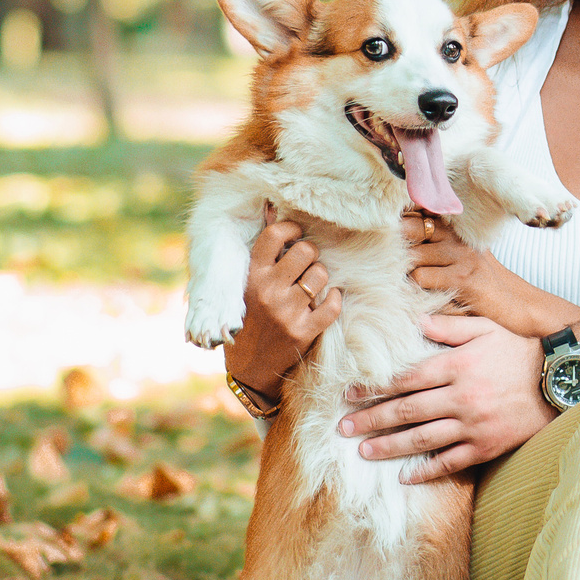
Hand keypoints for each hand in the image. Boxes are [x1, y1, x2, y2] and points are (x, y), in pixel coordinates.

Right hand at [225, 207, 340, 402]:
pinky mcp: (304, 332)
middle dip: (311, 253)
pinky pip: (333, 304)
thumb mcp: (244, 288)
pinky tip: (328, 300)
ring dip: (322, 277)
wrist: (249, 370)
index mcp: (251, 278)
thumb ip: (261, 258)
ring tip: (313, 285)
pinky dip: (335, 299)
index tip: (296, 234)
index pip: (273, 236)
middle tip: (307, 263)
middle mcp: (268, 292)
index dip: (290, 228)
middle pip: (304, 251)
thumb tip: (273, 209)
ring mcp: (287, 313)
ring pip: (321, 275)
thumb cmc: (248, 321)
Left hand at [339, 316, 553, 479]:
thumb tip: (414, 322)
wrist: (558, 381)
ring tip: (364, 451)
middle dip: (370, 419)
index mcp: (455, 366)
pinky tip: (406, 477)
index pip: (404, 379)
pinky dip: (426, 471)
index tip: (349, 394)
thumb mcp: (485, 329)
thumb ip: (448, 326)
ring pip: (421, 439)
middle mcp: (460, 397)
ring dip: (389, 446)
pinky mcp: (486, 446)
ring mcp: (472, 425)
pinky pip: (450, 462)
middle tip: (343, 427)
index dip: (374, 387)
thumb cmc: (519, 352)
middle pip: (405, 410)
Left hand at [402, 211, 579, 337]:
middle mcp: (458, 237)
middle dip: (394, 246)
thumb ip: (435, 243)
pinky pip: (421, 277)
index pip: (417, 212)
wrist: (515, 305)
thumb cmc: (481, 283)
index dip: (399, 222)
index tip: (385, 234)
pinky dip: (415, 288)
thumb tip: (398, 236)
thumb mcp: (461, 256)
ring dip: (404, 272)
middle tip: (387, 262)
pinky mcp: (462, 277)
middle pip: (410, 229)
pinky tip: (421, 295)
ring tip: (405, 283)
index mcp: (455, 229)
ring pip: (412, 255)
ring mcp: (461, 255)